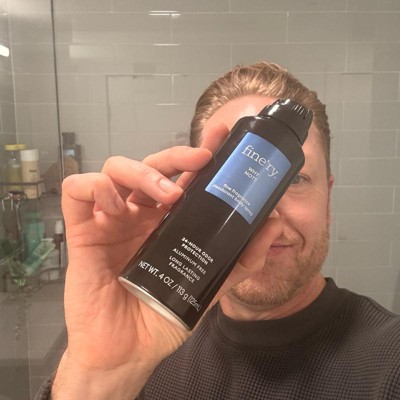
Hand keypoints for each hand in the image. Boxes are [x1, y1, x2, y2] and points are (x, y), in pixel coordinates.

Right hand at [52, 124, 282, 398]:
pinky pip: (78, 191)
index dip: (196, 154)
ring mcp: (110, 219)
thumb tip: (273, 224)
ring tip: (165, 197)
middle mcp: (140, 214)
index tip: (219, 138)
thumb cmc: (162, 316)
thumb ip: (241, 258)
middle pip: (150, 164)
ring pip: (115, 169)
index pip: (181, 177)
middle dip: (175, 155)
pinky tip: (115, 206)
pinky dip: (96, 187)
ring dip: (143, 173)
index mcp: (167, 222)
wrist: (126, 350)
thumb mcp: (208, 285)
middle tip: (199, 160)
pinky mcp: (83, 231)